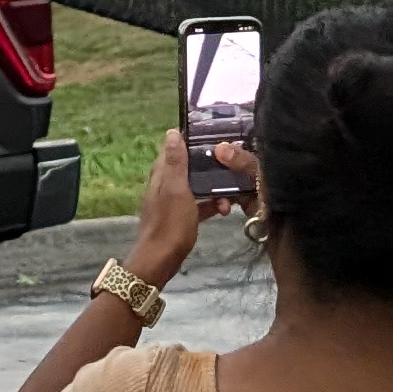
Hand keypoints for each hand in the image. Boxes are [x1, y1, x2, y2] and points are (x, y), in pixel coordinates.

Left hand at [124, 129, 239, 286]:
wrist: (161, 260)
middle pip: (188, 167)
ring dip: (212, 188)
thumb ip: (175, 162)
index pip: (175, 147)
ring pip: (195, 186)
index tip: (215, 136)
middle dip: (208, 165)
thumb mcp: (176, 189)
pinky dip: (210, 205)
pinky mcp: (180, 217)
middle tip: (231, 164)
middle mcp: (165, 184)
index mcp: (161, 174)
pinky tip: (224, 210)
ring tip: (231, 193)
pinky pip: (197, 205)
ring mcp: (172, 201)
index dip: (192, 140)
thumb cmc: (170, 223)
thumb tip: (172, 132)